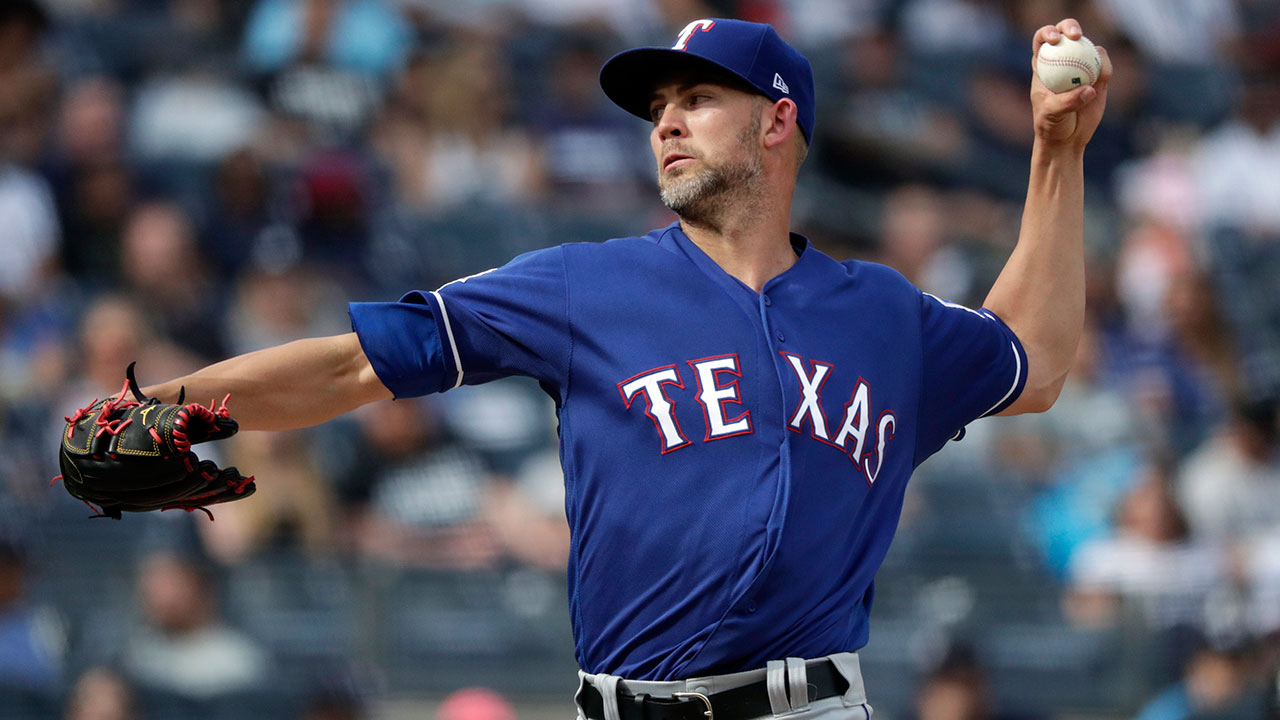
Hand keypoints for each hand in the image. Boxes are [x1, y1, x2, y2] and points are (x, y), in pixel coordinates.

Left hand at [1030, 18, 1112, 150]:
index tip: (1055, 38)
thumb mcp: (1052, 114)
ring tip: (1093, 73)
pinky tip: (1102, 79)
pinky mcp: (1099, 76)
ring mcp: (1081, 67)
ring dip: (1093, 52)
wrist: (1067, 139)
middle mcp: (1062, 61)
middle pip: (1066, 34)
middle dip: (1070, 26)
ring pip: (1089, 47)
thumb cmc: (1051, 126)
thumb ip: (1068, 101)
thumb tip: (1089, 89)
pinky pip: (1104, 65)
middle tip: (1076, 35)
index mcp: (1043, 66)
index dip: (1047, 32)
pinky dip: (1105, 68)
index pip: (1041, 40)